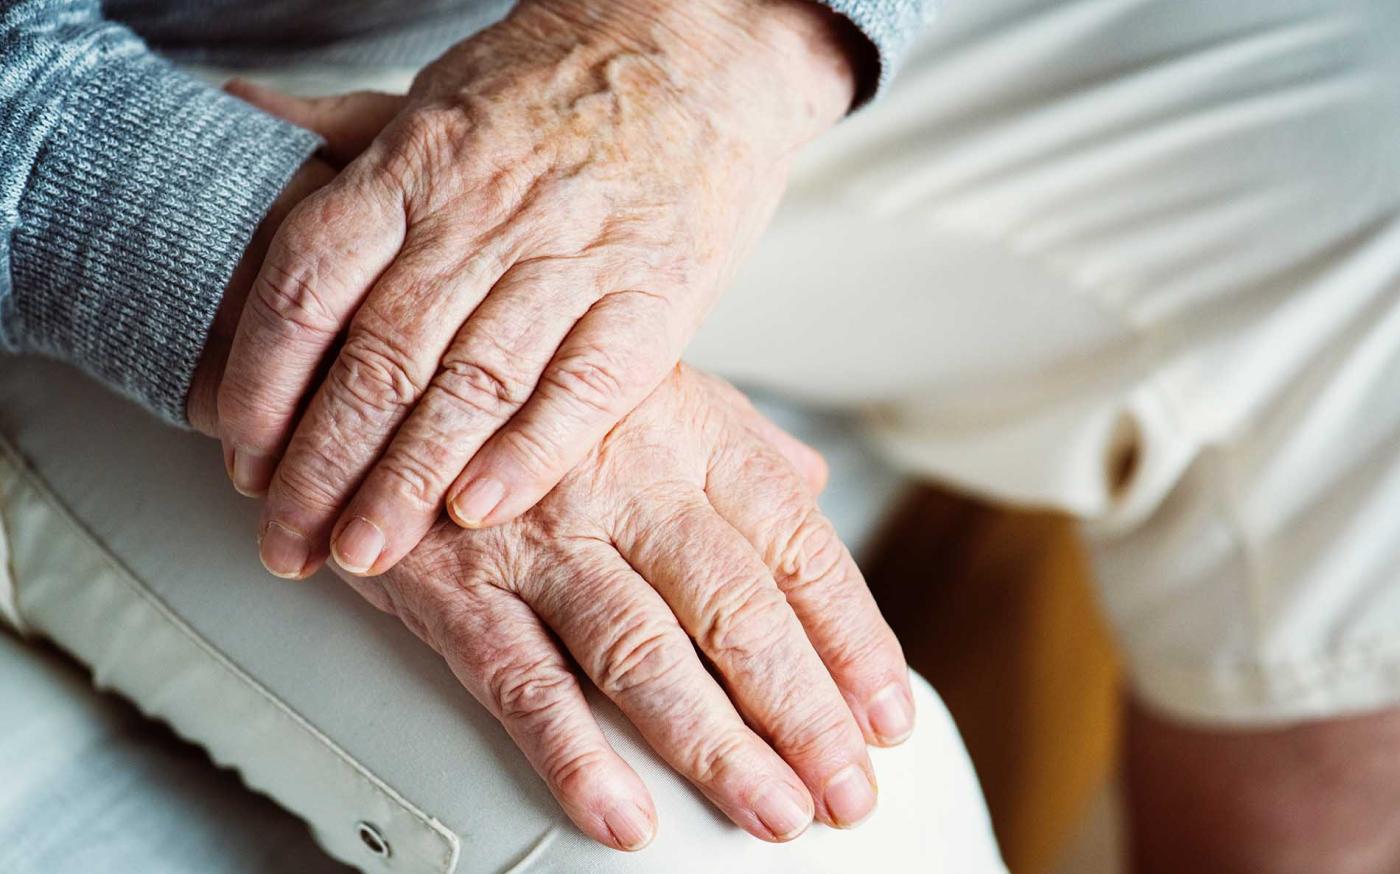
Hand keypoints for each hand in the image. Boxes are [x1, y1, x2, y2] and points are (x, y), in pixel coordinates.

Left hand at [214, 0, 866, 578]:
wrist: (699, 46)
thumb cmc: (563, 83)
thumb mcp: (437, 93)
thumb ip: (343, 131)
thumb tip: (243, 113)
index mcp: (415, 165)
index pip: (309, 288)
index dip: (264, 386)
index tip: (245, 462)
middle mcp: (482, 214)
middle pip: (379, 358)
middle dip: (323, 468)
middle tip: (291, 543)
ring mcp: (571, 256)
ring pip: (470, 386)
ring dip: (408, 481)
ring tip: (366, 553)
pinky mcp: (653, 296)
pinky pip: (583, 387)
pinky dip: (528, 453)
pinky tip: (480, 510)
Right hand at [344, 365, 913, 848]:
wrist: (383, 371)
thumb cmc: (531, 391)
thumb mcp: (646, 383)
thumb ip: (735, 440)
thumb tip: (814, 485)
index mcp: (688, 433)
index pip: (797, 546)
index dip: (853, 637)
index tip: (886, 714)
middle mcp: (626, 482)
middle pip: (737, 610)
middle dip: (803, 712)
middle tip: (847, 790)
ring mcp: (539, 536)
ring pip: (644, 655)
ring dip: (715, 748)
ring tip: (773, 814)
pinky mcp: (456, 586)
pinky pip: (523, 683)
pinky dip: (575, 758)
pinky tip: (626, 816)